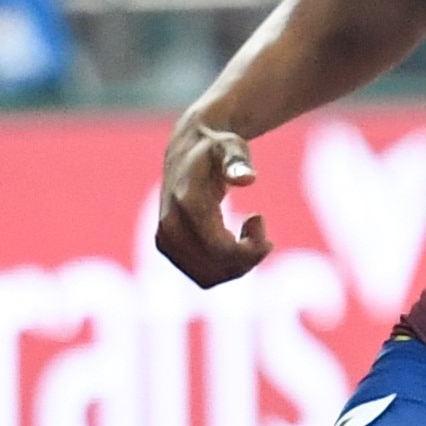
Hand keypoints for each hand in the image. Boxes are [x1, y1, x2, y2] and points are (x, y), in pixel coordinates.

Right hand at [153, 114, 266, 284]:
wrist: (184, 151)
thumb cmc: (215, 150)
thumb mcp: (230, 147)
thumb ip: (237, 162)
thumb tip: (247, 178)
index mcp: (187, 203)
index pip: (219, 247)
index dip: (250, 250)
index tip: (260, 221)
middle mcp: (170, 225)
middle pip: (215, 267)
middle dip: (247, 258)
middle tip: (260, 229)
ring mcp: (165, 240)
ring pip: (208, 277)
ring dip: (237, 265)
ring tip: (248, 235)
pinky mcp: (167, 248)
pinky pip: (201, 276)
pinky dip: (224, 268)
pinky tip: (233, 242)